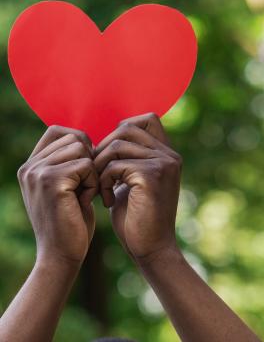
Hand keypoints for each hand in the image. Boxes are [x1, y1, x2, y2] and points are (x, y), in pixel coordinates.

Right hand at [17, 126, 97, 267]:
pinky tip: (86, 201)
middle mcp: (30, 166)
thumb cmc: (70, 222)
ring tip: (85, 194)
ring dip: (92, 171)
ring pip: (81, 148)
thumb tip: (86, 138)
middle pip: (74, 137)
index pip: (57, 130)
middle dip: (89, 159)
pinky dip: (93, 183)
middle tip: (87, 186)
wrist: (62, 256)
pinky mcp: (51, 181)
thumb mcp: (66, 187)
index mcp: (31, 166)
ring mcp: (38, 172)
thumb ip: (67, 162)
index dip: (79, 141)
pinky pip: (86, 165)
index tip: (87, 166)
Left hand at [95, 113, 181, 261]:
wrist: (151, 250)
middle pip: (127, 127)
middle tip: (97, 172)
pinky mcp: (151, 176)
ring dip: (100, 166)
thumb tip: (106, 140)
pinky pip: (114, 165)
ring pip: (116, 144)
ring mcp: (163, 164)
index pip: (147, 119)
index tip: (110, 155)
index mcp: (167, 154)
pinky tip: (106, 200)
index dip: (123, 128)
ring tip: (100, 188)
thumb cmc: (137, 217)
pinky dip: (103, 181)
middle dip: (104, 147)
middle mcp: (169, 155)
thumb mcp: (132, 181)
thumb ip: (127, 159)